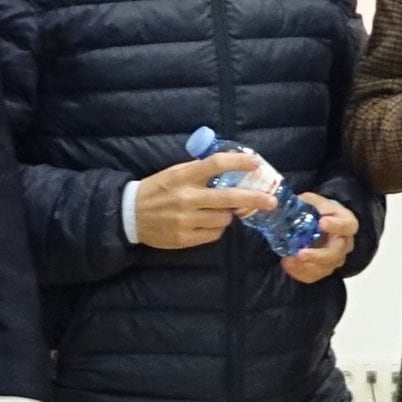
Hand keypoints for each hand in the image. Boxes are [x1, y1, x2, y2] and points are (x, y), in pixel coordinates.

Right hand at [131, 150, 278, 248]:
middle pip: (229, 197)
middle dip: (255, 199)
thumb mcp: (175, 173)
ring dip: (228, 215)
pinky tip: (207, 223)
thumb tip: (232, 167)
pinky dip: (216, 228)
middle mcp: (187, 197)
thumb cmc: (157, 190)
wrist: (130, 215)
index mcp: (183, 176)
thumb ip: (199, 171)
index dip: (239, 163)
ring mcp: (186, 220)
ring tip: (218, 211)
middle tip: (271, 201)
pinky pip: (214, 234)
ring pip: (224, 219)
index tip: (256, 164)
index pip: (216, 164)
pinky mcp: (185, 238)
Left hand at [279, 194, 358, 283]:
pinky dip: (298, 272)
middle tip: (301, 253)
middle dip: (317, 255)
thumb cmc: (317, 211)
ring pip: (324, 268)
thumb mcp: (313, 201)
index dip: (336, 225)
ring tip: (288, 259)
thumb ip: (309, 203)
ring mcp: (334, 259)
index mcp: (346, 223)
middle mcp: (344, 244)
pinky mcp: (322, 269)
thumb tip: (300, 203)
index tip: (322, 222)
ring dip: (305, 266)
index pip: (347, 225)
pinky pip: (312, 276)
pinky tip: (287, 263)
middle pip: (336, 253)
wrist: (315, 225)